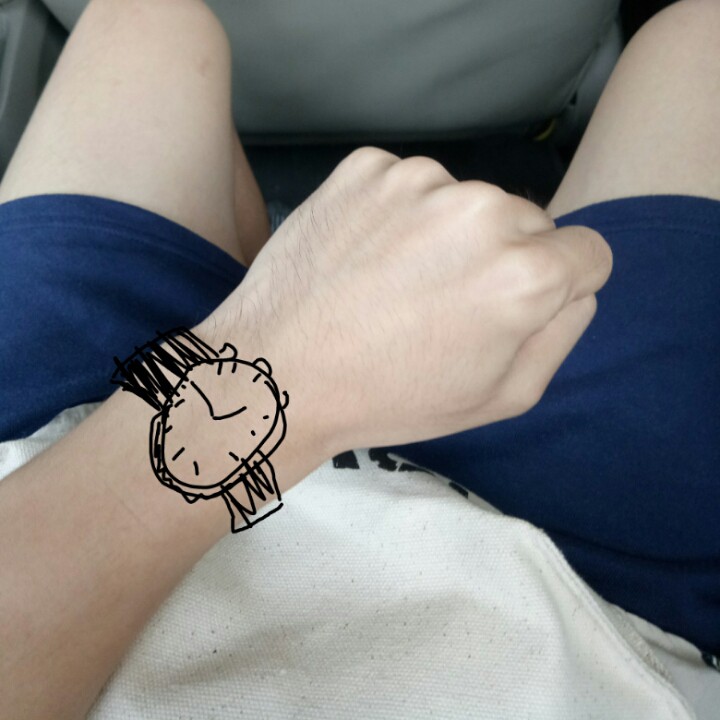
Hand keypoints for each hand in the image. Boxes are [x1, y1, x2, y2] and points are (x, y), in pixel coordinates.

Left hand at [203, 147, 611, 454]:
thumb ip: (561, 334)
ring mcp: (418, 180)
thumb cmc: (389, 396)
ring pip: (467, 201)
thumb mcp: (501, 396)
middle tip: (444, 304)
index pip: (588, 252)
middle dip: (503, 258)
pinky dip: (398, 215)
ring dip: (448, 234)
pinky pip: (410, 185)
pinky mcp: (366, 167)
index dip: (561, 284)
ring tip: (396, 284)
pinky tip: (367, 258)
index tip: (518, 305)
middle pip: (527, 221)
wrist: (278, 371)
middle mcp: (480, 209)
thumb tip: (577, 287)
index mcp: (524, 273)